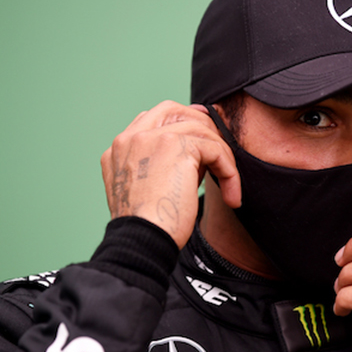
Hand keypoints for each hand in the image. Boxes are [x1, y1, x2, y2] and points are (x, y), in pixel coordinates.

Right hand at [100, 101, 240, 248]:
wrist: (141, 242)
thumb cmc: (149, 228)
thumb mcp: (146, 190)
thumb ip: (159, 166)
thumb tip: (195, 153)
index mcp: (119, 148)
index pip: (151, 119)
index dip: (181, 122)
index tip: (205, 136)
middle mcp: (131, 138)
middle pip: (173, 110)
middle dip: (202, 125)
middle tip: (222, 149)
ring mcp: (151, 138)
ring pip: (201, 130)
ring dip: (222, 156)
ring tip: (229, 184)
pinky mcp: (176, 146)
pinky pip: (215, 149)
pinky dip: (230, 172)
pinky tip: (232, 195)